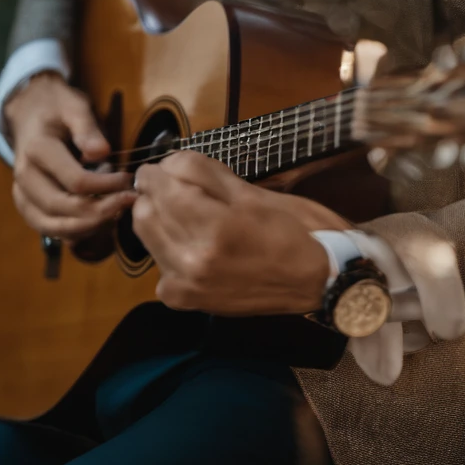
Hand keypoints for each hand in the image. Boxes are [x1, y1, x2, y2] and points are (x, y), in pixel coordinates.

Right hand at [5, 72, 135, 239]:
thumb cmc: (57, 107)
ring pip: (54, 226)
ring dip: (88, 226)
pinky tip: (98, 221)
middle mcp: (24, 177)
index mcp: (37, 150)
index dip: (106, 186)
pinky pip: (49, 228)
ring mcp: (22, 194)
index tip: (128, 179)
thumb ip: (88, 129)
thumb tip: (103, 153)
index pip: (75, 181)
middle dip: (100, 211)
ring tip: (116, 213)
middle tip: (128, 201)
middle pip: (63, 208)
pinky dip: (74, 231)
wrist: (30, 113)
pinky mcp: (27, 206)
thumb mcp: (74, 106)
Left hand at [131, 151, 334, 315]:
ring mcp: (188, 286)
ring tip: (186, 211)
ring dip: (158, 217)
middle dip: (154, 192)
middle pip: (145, 212)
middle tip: (176, 184)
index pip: (161, 187)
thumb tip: (168, 163)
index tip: (163, 165)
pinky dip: (168, 250)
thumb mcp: (253, 191)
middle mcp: (194, 261)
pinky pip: (160, 266)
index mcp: (215, 228)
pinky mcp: (188, 301)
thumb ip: (204, 173)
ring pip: (147, 237)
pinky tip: (194, 245)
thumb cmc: (296, 228)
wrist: (320, 282)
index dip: (156, 170)